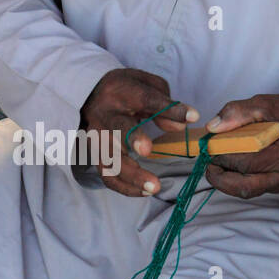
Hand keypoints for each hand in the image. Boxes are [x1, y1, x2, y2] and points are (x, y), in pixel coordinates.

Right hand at [80, 67, 198, 196]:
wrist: (88, 95)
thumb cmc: (125, 90)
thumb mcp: (148, 86)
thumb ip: (166, 105)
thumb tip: (179, 127)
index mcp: (121, 92)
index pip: (147, 99)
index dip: (168, 109)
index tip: (190, 116)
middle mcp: (106, 114)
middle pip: (118, 128)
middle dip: (132, 138)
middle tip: (147, 150)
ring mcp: (97, 136)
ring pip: (110, 160)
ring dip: (130, 175)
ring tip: (153, 187)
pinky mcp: (95, 155)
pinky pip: (108, 176)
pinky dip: (125, 187)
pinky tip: (145, 192)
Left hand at [204, 93, 278, 199]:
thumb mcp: (264, 103)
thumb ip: (237, 112)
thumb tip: (213, 128)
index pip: (248, 163)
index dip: (224, 158)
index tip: (209, 148)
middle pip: (246, 187)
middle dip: (221, 178)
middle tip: (208, 163)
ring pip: (248, 191)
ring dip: (227, 182)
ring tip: (216, 165)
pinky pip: (254, 188)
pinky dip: (238, 180)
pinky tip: (230, 168)